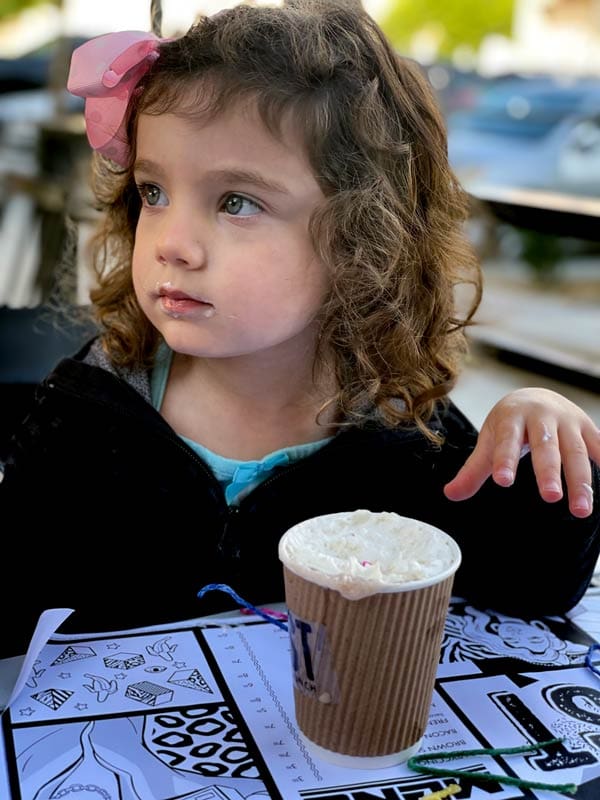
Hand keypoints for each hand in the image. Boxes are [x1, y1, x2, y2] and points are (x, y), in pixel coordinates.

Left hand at [444, 388, 599, 516]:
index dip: (505, 460)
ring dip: (581, 481)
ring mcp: (568, 422)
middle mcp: (542, 417)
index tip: (503, 481)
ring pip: (576, 452)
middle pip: (547, 447)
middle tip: (550, 498)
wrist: (535, 397)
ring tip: (581, 510)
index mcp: (512, 417)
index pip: (507, 440)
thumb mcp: (489, 440)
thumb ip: (473, 470)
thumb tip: (451, 495)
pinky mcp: (588, 429)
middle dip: (549, 472)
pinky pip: (599, 447)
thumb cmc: (509, 424)